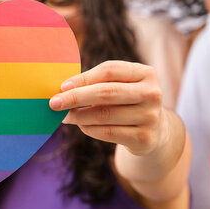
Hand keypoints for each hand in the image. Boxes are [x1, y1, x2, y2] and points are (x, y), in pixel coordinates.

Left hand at [50, 61, 166, 155]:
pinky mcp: (144, 138)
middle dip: (75, 97)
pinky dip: (88, 129)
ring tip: (65, 116)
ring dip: (78, 116)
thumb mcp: (120, 86)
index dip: (83, 78)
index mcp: (146, 73)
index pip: (109, 70)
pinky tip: (81, 125)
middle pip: (106, 92)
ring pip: (103, 115)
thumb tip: (63, 89)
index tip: (62, 86)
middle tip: (53, 103)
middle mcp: (152, 93)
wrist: (155, 131)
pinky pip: (107, 132)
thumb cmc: (127, 102)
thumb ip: (97, 82)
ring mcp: (150, 117)